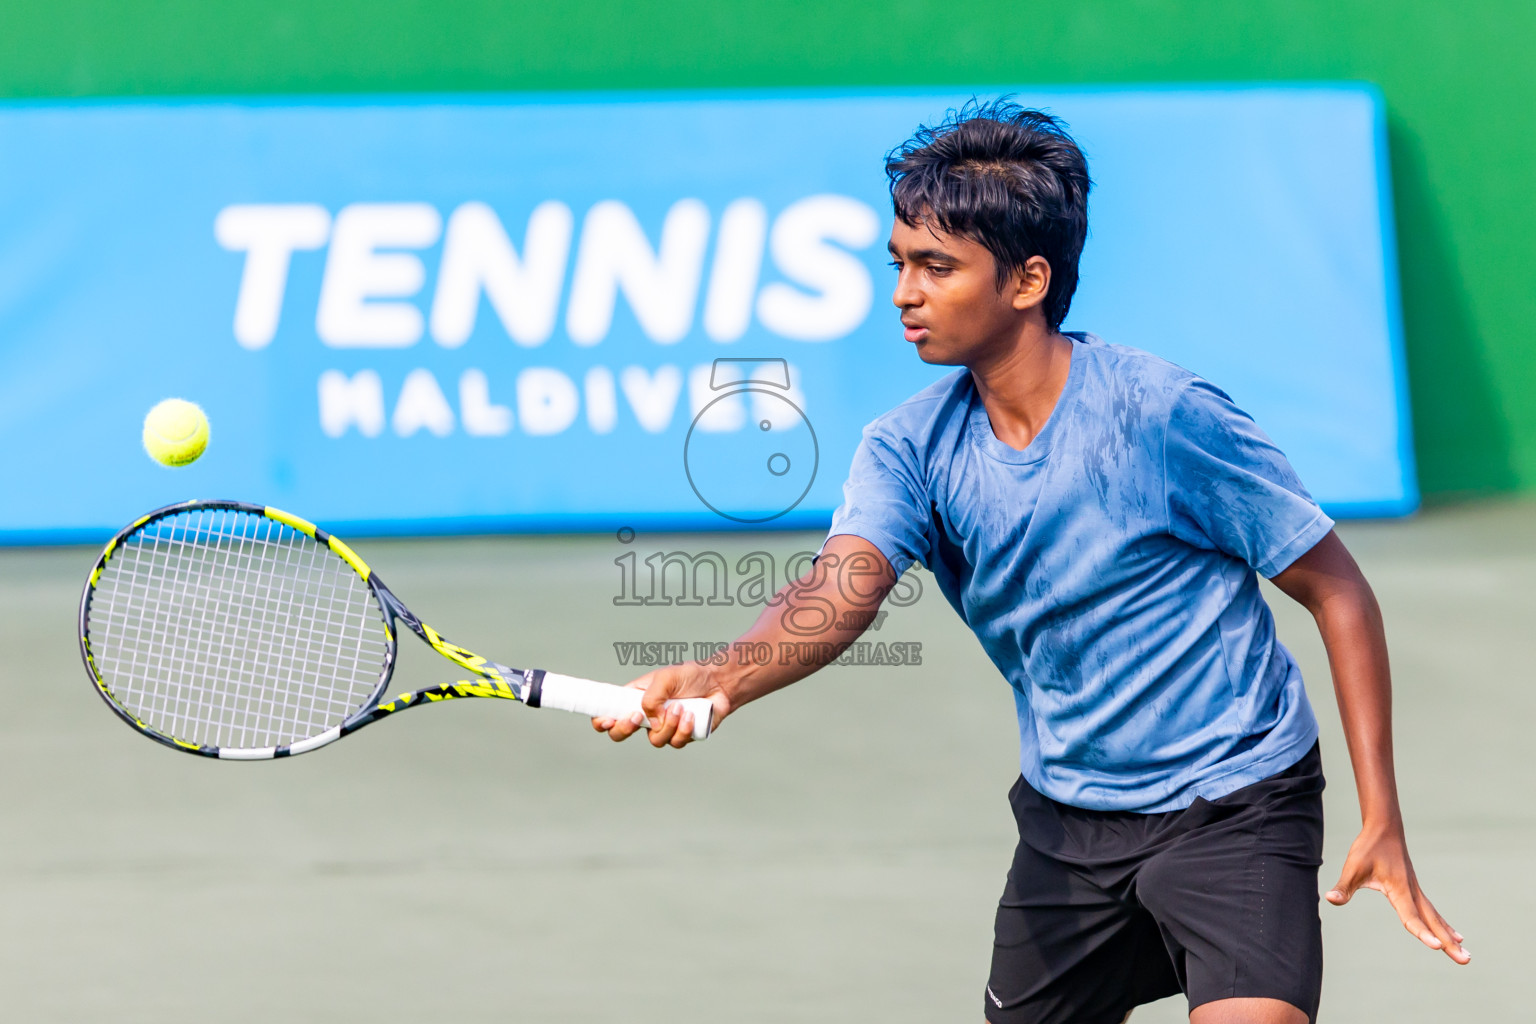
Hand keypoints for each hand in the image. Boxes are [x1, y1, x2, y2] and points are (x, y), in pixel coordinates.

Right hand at [590, 660, 732, 749]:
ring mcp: (662, 728)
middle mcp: (645, 716)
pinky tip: (691, 715)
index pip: (608, 713)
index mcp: (634, 699)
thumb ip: (651, 698)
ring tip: (680, 707)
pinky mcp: (680, 736)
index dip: (601, 721)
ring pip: (654, 740)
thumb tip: (649, 721)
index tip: (607, 720)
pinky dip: (683, 729)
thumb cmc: (689, 676)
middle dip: (625, 729)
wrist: (717, 684)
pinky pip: (675, 742)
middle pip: (620, 734)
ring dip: (667, 725)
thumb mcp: (665, 678)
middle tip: (636, 718)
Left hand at [1326, 823, 1467, 963]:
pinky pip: (1432, 912)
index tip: (1437, 947)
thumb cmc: (1367, 848)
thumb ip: (1344, 886)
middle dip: (1447, 943)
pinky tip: (1455, 935)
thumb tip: (1331, 899)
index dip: (1422, 933)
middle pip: (1432, 922)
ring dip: (1449, 936)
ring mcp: (1415, 891)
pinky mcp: (1414, 889)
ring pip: (1435, 918)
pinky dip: (1443, 924)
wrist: (1384, 828)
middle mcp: (1412, 892)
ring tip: (1465, 955)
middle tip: (1465, 961)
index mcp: (1399, 889)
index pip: (1411, 916)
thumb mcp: (1353, 867)